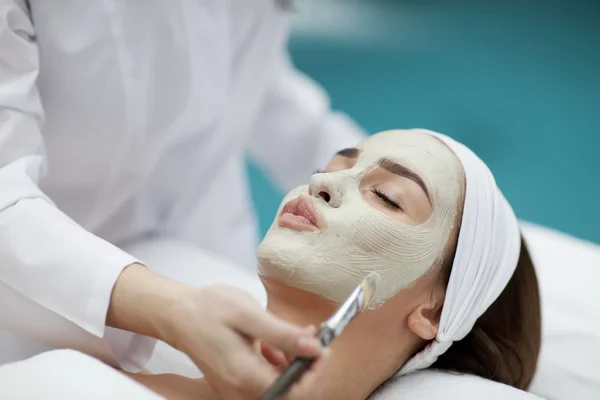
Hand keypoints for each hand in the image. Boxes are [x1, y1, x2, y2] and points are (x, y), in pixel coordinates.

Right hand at [107, 265, 326, 398]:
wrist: (178, 314)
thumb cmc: (208, 309)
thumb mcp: (248, 314)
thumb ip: (282, 334)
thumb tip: (314, 348)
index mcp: (245, 375)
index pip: (296, 392)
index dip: (317, 373)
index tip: (325, 348)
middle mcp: (241, 390)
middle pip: (292, 394)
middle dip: (311, 369)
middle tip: (317, 341)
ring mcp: (238, 390)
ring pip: (282, 387)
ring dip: (297, 364)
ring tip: (300, 336)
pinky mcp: (237, 383)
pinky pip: (269, 381)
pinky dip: (282, 364)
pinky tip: (281, 343)